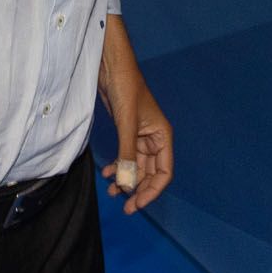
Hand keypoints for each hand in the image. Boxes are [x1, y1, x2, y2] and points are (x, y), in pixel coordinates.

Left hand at [102, 84, 172, 214]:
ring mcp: (140, 136)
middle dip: (138, 189)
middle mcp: (154, 138)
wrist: (111, 67)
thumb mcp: (127, 123)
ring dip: (126, 180)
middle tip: (124, 206)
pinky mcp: (126, 132)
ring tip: (112, 192)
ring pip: (137, 167)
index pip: (164, 172)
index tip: (136, 203)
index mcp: (162, 136)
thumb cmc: (125, 87)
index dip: (152, 191)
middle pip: (151, 174)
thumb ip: (128, 155)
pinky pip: (126, 157)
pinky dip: (118, 167)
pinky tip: (107, 173)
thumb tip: (128, 185)